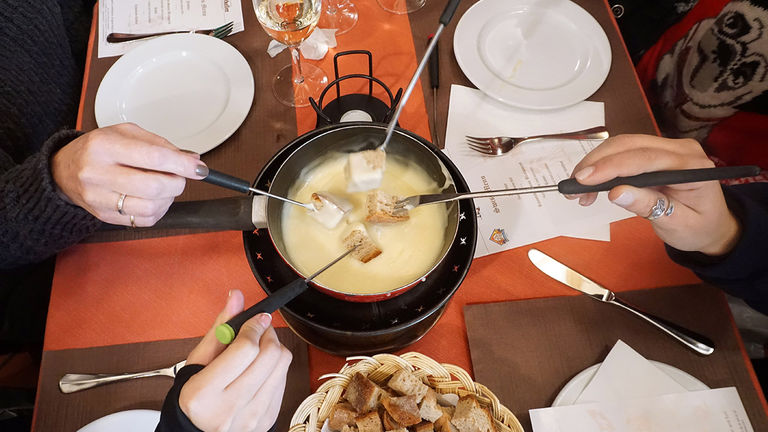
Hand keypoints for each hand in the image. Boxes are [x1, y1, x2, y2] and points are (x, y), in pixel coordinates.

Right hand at [51, 123, 207, 226]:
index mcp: (103, 146)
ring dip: (168, 198)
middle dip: (177, 183)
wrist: (65, 170)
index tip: (198, 168)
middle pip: (153, 186)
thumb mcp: (125, 133)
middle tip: (178, 176)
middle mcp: (97, 172)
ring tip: (164, 187)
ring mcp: (98, 198)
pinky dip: (158, 211)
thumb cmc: (99, 149)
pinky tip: (154, 199)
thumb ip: (161, 144)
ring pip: (150, 207)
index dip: (182, 165)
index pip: (153, 157)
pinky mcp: (104, 216)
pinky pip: (144, 220)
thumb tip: (191, 160)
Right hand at [179, 290, 291, 431]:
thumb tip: (236, 296)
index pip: (245, 349)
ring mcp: (251, 418)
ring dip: (275, 348)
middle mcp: (228, 409)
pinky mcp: (268, 420)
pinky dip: (276, 367)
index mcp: (202, 393)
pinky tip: (260, 369)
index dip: (254, 326)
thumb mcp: (198, 361)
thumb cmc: (195, 395)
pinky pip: (285, 380)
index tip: (256, 317)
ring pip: (282, 365)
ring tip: (259, 348)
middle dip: (267, 333)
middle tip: (258, 329)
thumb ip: (220, 328)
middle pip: (269, 355)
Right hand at [568, 134, 740, 255]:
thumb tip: (616, 193)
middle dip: (596, 164)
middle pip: (628, 145)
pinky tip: (589, 185)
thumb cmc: (699, 227)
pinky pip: (622, 152)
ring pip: (621, 145)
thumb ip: (650, 207)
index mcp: (692, 166)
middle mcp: (679, 149)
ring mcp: (667, 147)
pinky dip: (601, 166)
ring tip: (577, 191)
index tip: (584, 180)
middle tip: (572, 188)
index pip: (645, 158)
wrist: (712, 224)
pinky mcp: (654, 152)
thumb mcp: (678, 225)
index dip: (611, 167)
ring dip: (594, 164)